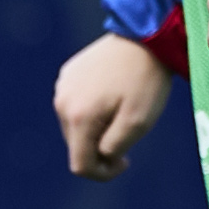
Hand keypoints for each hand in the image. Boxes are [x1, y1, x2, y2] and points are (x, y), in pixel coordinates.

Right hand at [54, 33, 177, 179]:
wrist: (145, 35)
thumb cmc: (145, 81)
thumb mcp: (138, 122)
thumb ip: (113, 148)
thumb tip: (98, 157)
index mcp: (78, 117)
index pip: (80, 165)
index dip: (103, 173)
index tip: (125, 161)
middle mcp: (63, 102)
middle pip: (76, 146)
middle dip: (100, 149)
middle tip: (128, 134)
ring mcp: (63, 85)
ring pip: (75, 125)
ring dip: (96, 128)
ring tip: (122, 110)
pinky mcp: (68, 73)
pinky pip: (76, 103)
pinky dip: (92, 109)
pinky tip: (113, 94)